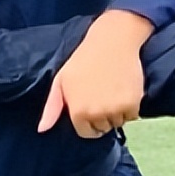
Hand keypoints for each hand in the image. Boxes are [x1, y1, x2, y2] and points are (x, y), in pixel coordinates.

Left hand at [38, 10, 151, 136]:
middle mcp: (96, 114)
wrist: (112, 42)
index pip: (87, 133)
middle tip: (103, 94)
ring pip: (118, 123)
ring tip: (113, 90)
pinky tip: (124, 89)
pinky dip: (131, 106)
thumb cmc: (84, 60)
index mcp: (77, 111)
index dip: (90, 122)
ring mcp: (114, 110)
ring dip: (118, 112)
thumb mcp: (61, 81)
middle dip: (103, 117)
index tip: (92, 107)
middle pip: (103, 128)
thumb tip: (42, 129)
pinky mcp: (131, 104)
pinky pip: (132, 116)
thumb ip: (52, 107)